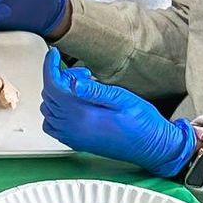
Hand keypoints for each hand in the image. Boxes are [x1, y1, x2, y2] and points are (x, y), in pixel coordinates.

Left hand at [39, 48, 194, 177]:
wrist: (154, 148)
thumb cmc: (143, 124)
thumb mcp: (122, 99)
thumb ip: (95, 90)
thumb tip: (72, 82)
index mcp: (83, 116)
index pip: (53, 86)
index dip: (51, 66)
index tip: (55, 55)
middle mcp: (73, 129)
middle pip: (49, 96)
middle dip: (60, 78)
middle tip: (84, 74)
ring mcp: (73, 138)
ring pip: (49, 110)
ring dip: (59, 94)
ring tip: (84, 87)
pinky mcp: (77, 142)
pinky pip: (54, 125)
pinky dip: (57, 111)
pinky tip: (75, 104)